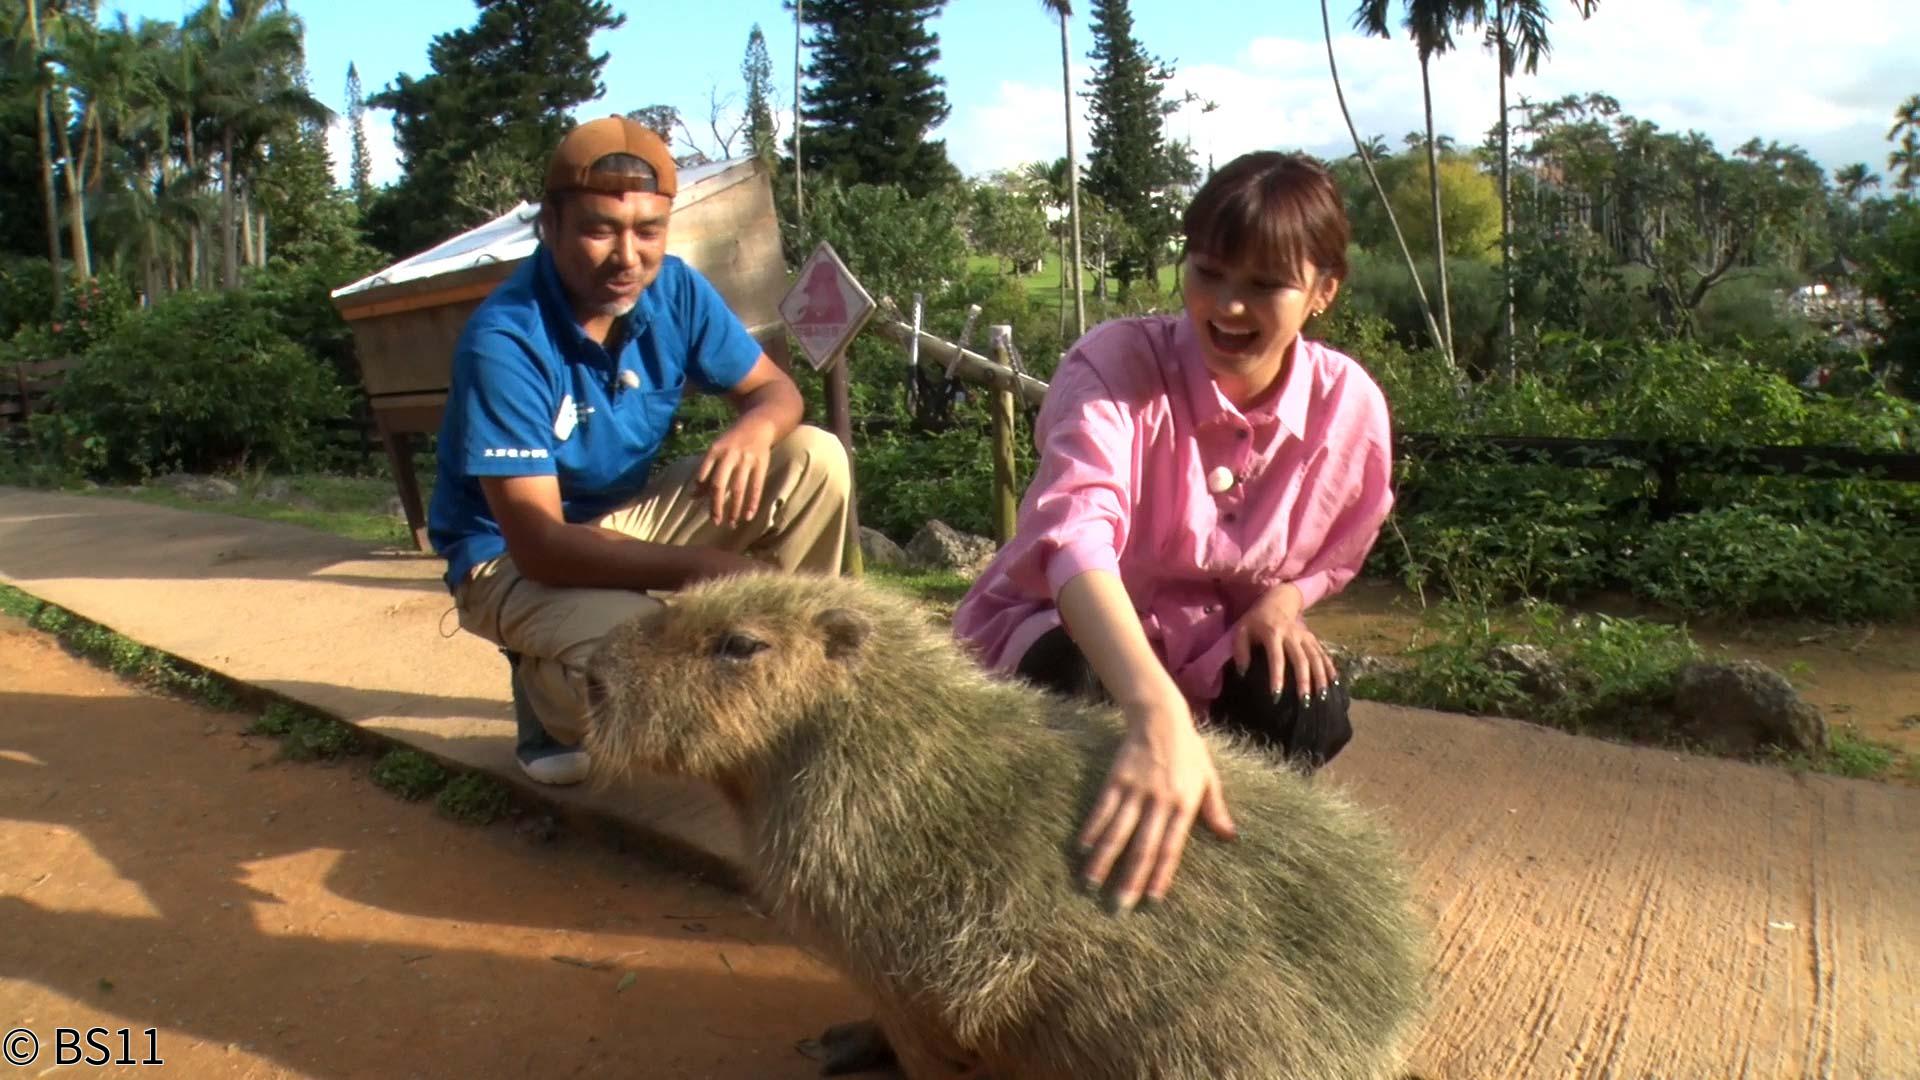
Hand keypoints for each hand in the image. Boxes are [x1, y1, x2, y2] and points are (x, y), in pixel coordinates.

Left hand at [696, 419, 774, 527]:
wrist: (758, 424)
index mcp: (715, 450)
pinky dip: (752, 503)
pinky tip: (748, 516)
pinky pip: (756, 487)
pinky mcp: (761, 464)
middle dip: (716, 505)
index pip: (704, 474)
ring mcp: (746, 460)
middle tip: (715, 521)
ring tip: (731, 523)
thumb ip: (705, 472)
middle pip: (719, 484)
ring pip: (738, 488)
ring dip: (734, 508)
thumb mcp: (716, 451)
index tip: (700, 506)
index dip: (702, 490)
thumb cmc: (732, 442)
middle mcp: (730, 455)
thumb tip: (692, 496)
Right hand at [1077, 697, 1236, 910]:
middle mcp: (1160, 801)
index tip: (1152, 900)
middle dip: (1130, 878)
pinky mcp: (1117, 777)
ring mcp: (1136, 789)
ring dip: (1104, 859)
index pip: (1172, 848)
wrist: (1161, 716)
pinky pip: (1103, 807)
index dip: (1161, 875)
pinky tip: (1083, 848)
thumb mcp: (1208, 778)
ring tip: (1091, 883)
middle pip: (1143, 846)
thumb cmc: (1189, 750)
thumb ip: (1215, 809)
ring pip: (1118, 831)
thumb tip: (1229, 837)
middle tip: (1119, 906)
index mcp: (1184, 804)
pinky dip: (1093, 828)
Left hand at [1231, 582, 1337, 701]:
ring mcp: (1305, 636)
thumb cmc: (1256, 621)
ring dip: (1320, 677)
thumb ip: (1241, 651)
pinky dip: (1330, 668)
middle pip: (1301, 659)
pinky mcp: (1313, 638)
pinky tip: (1334, 683)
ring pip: (1315, 657)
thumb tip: (1243, 673)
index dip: (1277, 677)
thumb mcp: (1242, 631)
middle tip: (1305, 702)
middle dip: (1304, 681)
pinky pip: (1323, 654)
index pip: (1276, 658)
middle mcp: (1292, 635)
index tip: (1276, 696)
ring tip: (1322, 697)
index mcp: (1273, 633)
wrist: (1277, 601)